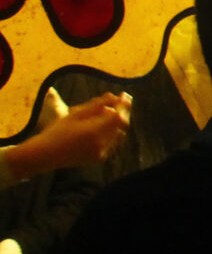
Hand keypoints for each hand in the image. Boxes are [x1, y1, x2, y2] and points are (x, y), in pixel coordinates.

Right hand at [4, 91, 130, 179]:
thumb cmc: (58, 131)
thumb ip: (97, 105)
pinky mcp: (99, 159)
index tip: (124, 94)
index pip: (118, 116)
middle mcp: (100, 144)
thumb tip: (114, 95)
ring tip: (109, 111)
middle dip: (123, 111)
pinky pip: (113, 142)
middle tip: (121, 100)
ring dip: (118, 122)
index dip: (124, 104)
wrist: (45, 154)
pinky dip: (112, 132)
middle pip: (121, 124)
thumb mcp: (76, 115)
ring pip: (119, 133)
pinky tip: (104, 125)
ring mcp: (101, 153)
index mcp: (94, 132)